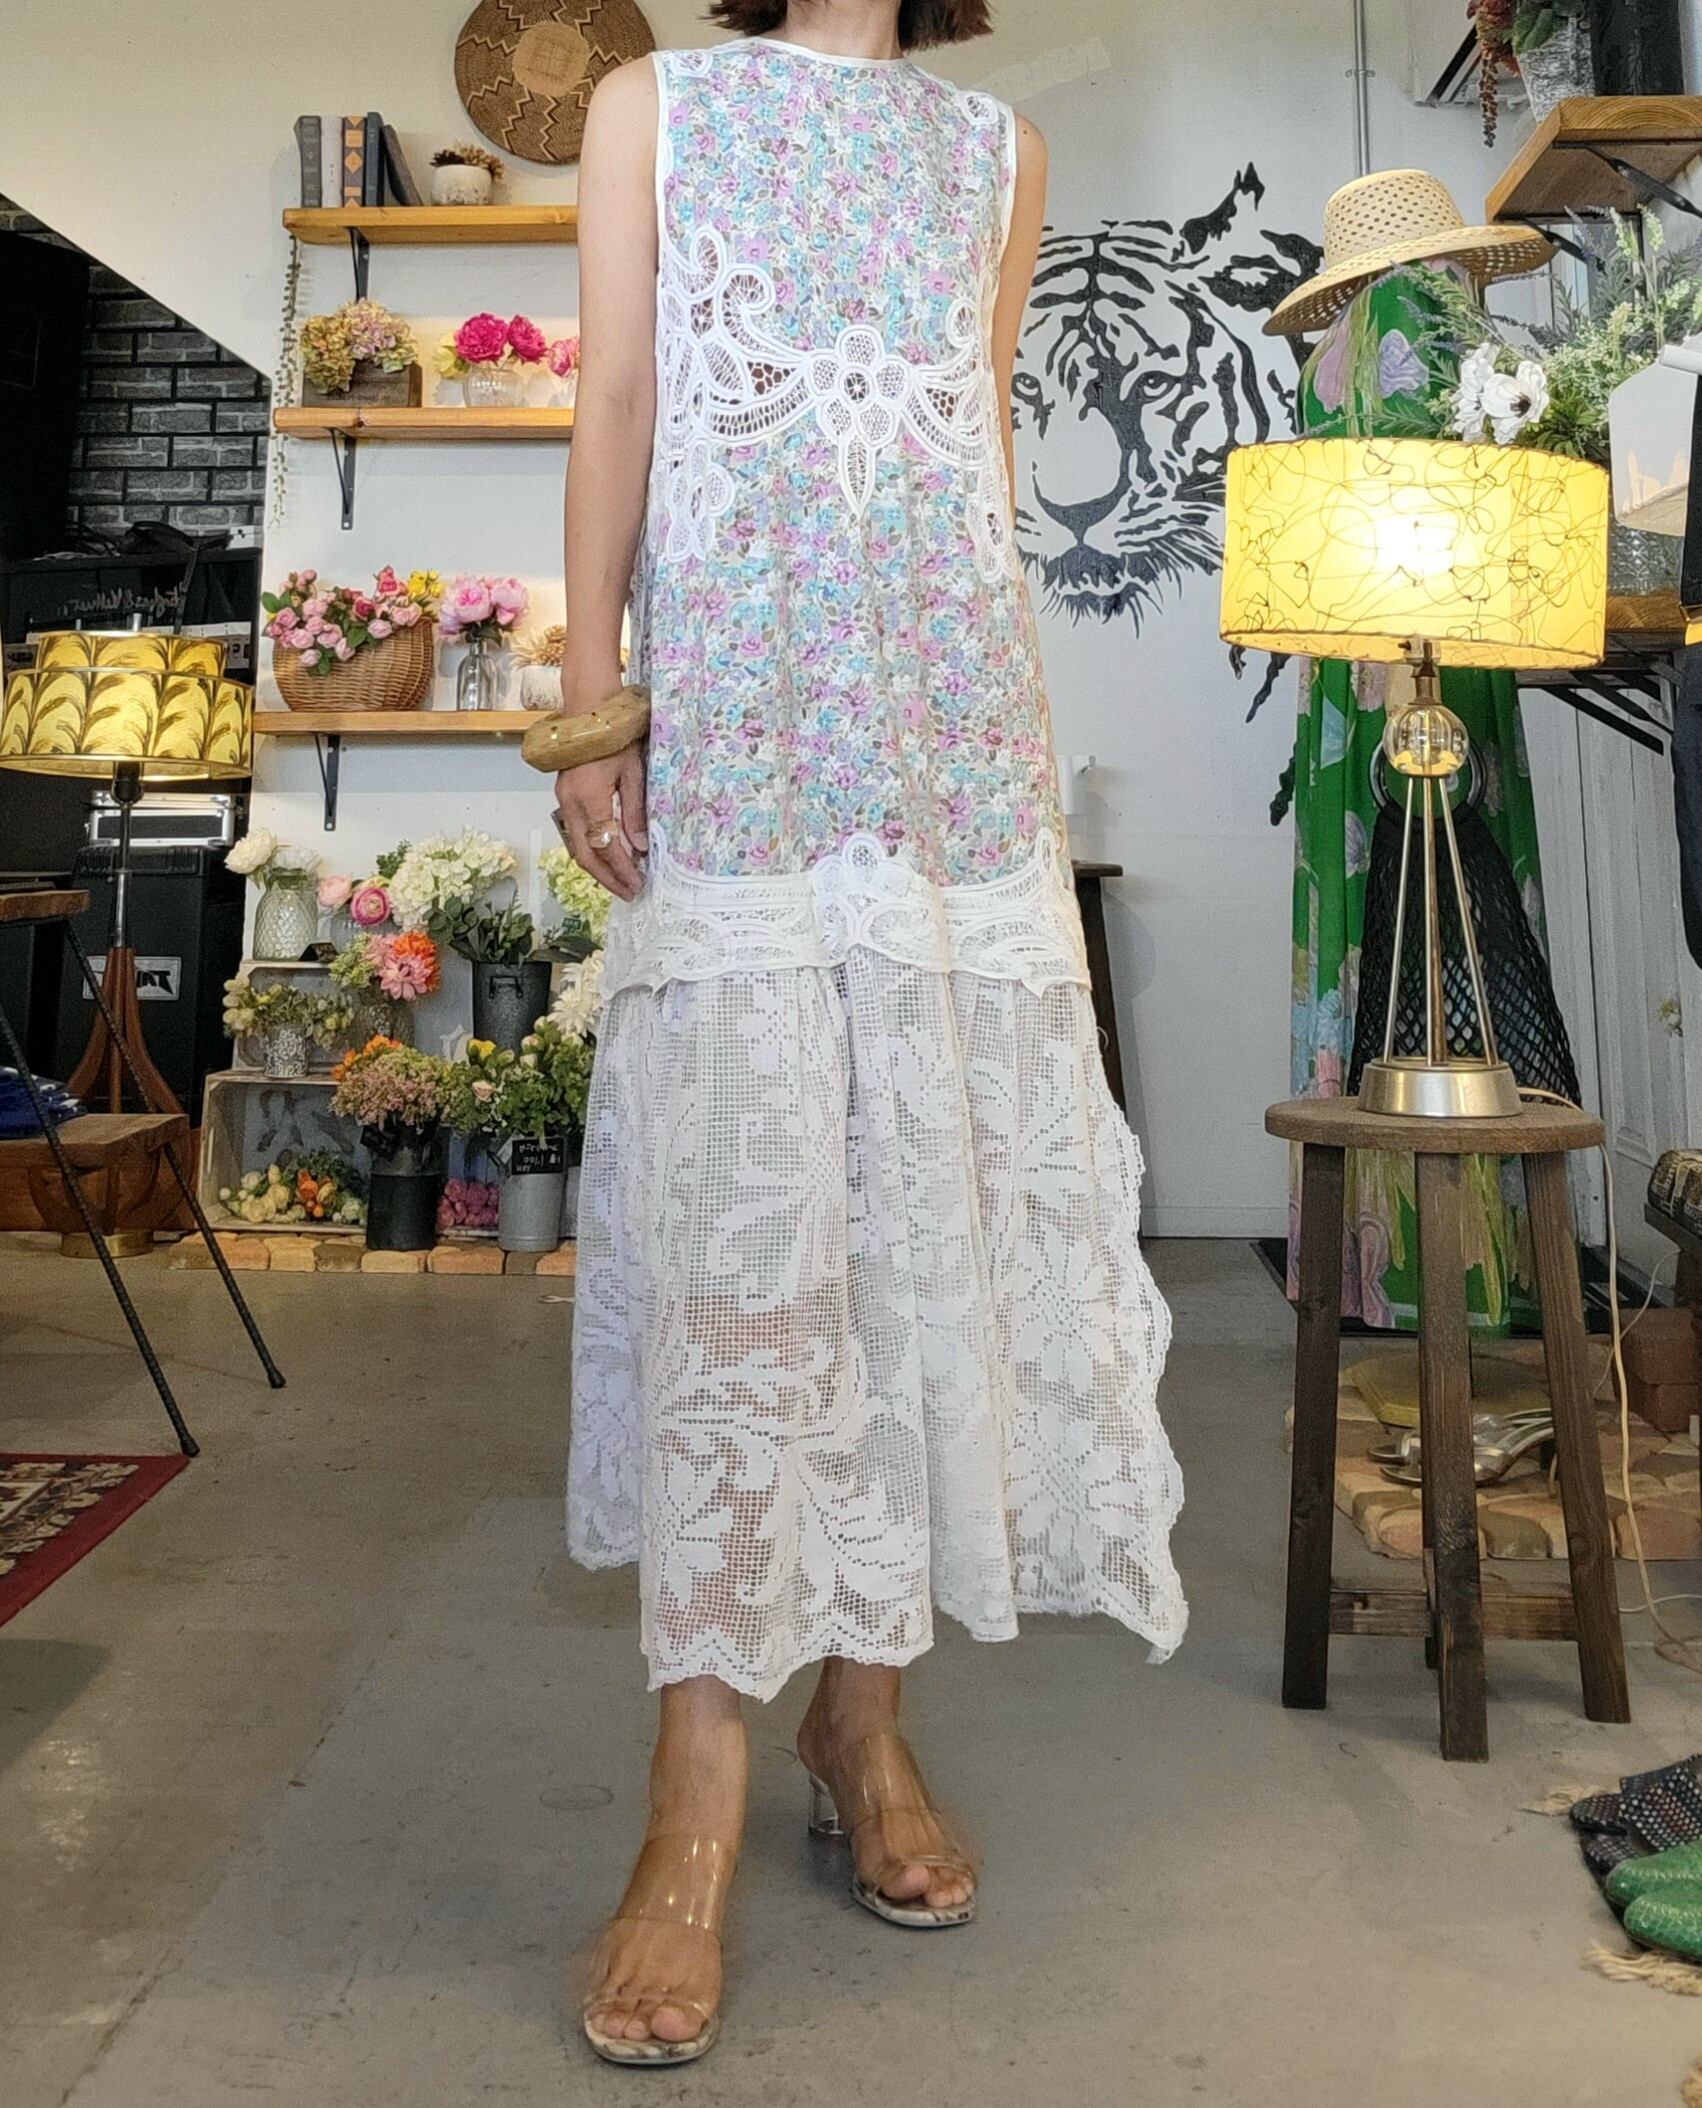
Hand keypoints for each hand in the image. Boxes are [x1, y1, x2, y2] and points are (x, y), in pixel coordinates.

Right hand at [554, 743, 647, 903]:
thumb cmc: (615, 736)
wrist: (588, 708)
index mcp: (590, 800)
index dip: (622, 869)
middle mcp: (571, 805)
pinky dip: (590, 849)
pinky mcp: (564, 796)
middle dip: (606, 878)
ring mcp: (564, 801)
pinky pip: (575, 832)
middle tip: (627, 892)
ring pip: (577, 846)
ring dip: (597, 866)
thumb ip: (635, 813)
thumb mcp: (633, 774)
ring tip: (618, 879)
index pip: (607, 847)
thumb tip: (641, 847)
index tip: (637, 885)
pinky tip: (606, 854)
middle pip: (585, 855)